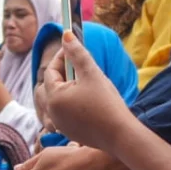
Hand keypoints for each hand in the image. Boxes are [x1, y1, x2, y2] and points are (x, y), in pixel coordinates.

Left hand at [43, 32, 133, 153]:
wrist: (120, 135)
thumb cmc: (106, 103)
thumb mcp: (92, 74)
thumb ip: (77, 53)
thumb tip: (65, 35)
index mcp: (54, 97)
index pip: (50, 71)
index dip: (62, 56)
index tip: (73, 47)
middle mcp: (52, 112)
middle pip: (50, 85)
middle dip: (62, 72)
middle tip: (78, 64)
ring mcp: (60, 124)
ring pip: (56, 100)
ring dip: (65, 88)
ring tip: (83, 81)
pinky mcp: (69, 132)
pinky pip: (64, 113)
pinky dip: (70, 102)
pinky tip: (87, 99)